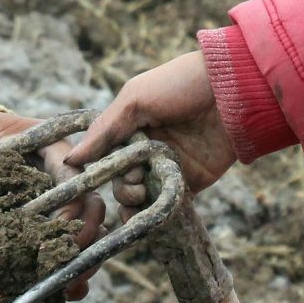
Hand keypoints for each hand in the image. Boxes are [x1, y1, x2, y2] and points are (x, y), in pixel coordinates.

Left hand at [0, 107, 105, 279]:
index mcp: (51, 148)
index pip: (75, 178)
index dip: (71, 207)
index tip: (55, 233)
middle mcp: (63, 176)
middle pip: (91, 207)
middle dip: (86, 238)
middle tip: (67, 264)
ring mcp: (59, 201)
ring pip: (87, 230)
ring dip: (83, 258)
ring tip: (70, 286)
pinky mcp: (49, 222)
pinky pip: (68, 245)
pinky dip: (70, 267)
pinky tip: (64, 291)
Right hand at [64, 50, 234, 197]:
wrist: (232, 92)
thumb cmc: (179, 85)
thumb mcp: (135, 99)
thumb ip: (105, 131)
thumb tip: (71, 159)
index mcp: (131, 127)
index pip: (105, 155)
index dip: (99, 167)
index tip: (94, 174)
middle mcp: (147, 149)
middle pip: (121, 179)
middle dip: (121, 185)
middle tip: (133, 179)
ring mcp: (168, 167)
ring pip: (141, 196)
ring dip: (134, 201)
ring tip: (139, 195)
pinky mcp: (191, 183)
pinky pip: (168, 204)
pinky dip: (155, 213)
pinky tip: (146, 217)